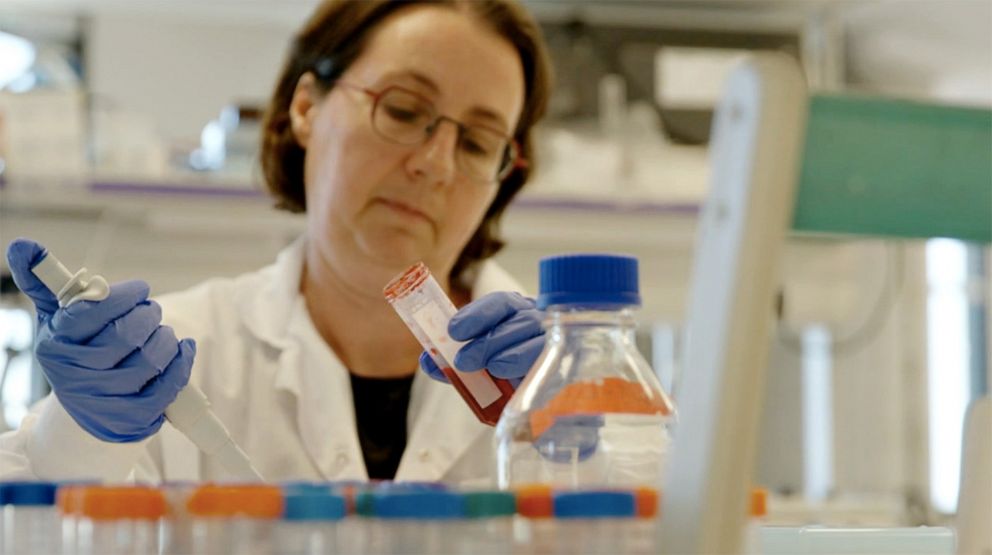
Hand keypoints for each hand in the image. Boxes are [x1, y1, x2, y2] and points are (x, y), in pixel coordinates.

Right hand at [6, 238, 195, 442]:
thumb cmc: (77, 353)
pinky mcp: (132, 418)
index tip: (140, 290)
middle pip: (126, 335)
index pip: (91, 312)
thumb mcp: (56, 320)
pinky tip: (182, 349)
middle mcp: (76, 375)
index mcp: (56, 345)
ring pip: (150, 360)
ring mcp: (104, 399)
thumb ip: (44, 283)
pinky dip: (182, 362)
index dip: (124, 296)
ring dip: (166, 338)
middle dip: (148, 316)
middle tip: (151, 312)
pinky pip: (167, 387)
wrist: (88, 410)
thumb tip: (24, 246)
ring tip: (162, 333)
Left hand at [419, 291, 544, 386]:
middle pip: (518, 321)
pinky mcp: (562, 366)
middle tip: (464, 361)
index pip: (499, 303)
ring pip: (536, 340)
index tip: (453, 331)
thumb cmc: (501, 366)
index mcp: (514, 310)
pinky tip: (516, 379)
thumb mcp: (474, 359)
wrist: (536, 391)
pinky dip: (530, 370)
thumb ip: (452, 359)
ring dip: (511, 354)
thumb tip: (428, 361)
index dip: (476, 315)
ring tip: (493, 368)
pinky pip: (550, 364)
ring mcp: (553, 342)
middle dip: (488, 340)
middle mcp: (536, 320)